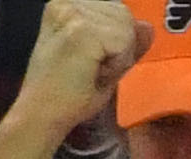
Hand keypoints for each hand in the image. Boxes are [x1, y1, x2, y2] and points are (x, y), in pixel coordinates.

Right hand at [15, 0, 136, 137]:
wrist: (41, 115)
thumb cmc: (66, 95)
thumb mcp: (103, 62)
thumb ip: (126, 41)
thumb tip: (148, 27)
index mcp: (67, 5)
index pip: (116, 11)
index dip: (115, 42)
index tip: (90, 62)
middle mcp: (68, 2)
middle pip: (124, 15)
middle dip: (119, 47)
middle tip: (91, 70)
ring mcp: (74, 13)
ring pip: (126, 27)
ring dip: (117, 57)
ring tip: (91, 72)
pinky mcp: (81, 29)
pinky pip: (124, 42)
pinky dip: (116, 65)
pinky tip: (94, 74)